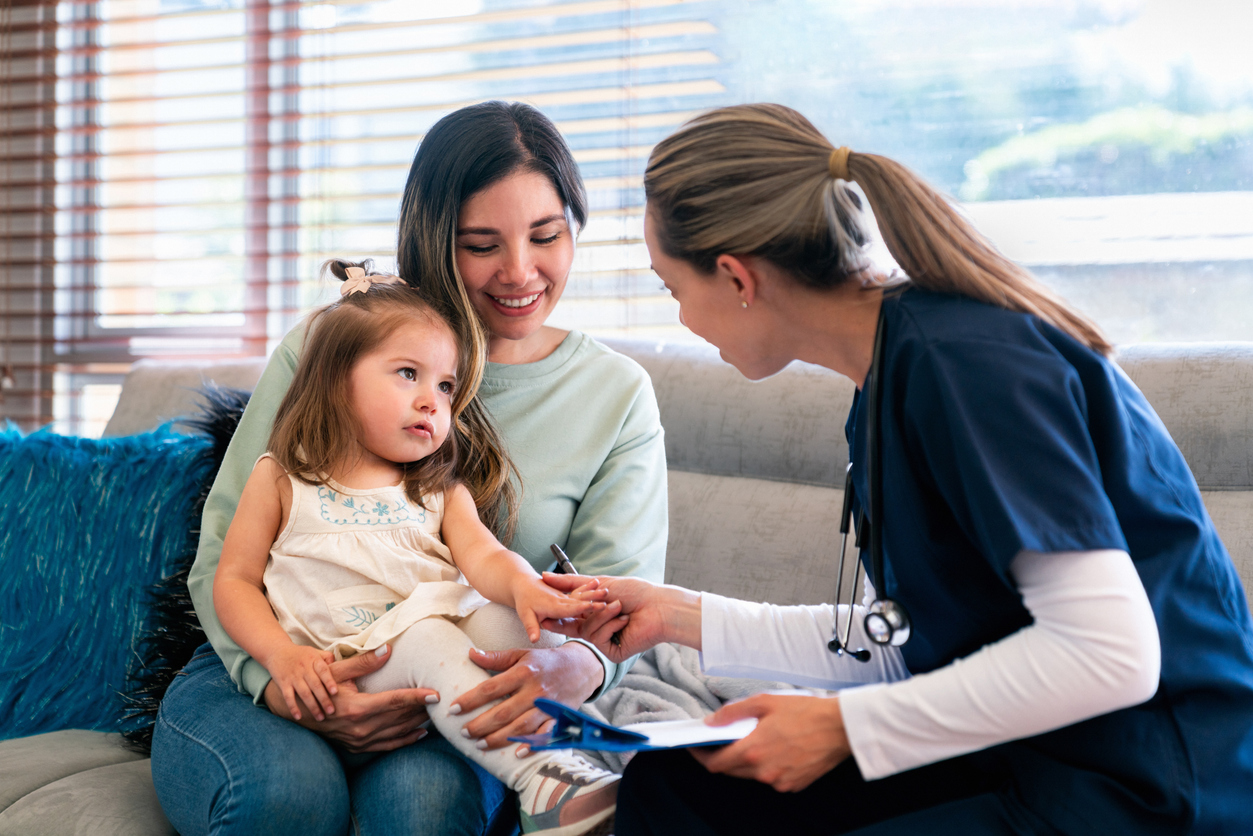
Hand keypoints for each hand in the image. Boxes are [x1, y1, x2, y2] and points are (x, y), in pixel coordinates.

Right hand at [263, 645, 437, 753]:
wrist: (301, 713)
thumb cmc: (320, 687)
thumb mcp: (336, 671)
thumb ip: (363, 662)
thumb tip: (387, 649)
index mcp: (357, 708)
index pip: (395, 702)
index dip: (417, 697)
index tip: (435, 693)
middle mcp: (361, 728)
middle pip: (400, 718)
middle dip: (423, 709)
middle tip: (444, 700)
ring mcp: (360, 740)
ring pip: (397, 732)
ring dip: (418, 723)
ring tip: (436, 713)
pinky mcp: (359, 747)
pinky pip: (388, 746)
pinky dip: (406, 740)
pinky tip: (421, 733)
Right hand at [266, 644, 338, 720]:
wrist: (277, 651)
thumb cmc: (301, 654)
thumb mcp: (315, 652)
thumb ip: (327, 659)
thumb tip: (340, 668)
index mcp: (314, 660)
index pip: (323, 671)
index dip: (329, 681)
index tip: (335, 692)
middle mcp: (304, 668)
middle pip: (315, 685)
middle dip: (323, 699)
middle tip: (331, 712)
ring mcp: (293, 676)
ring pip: (303, 693)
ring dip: (312, 706)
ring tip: (320, 717)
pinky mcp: (283, 683)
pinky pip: (288, 697)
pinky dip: (293, 707)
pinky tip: (299, 717)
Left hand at [451, 642, 603, 754]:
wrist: (582, 667)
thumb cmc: (546, 661)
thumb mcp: (522, 654)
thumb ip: (496, 657)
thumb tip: (470, 654)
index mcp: (524, 672)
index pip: (491, 687)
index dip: (471, 699)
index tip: (453, 708)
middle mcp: (535, 690)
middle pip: (503, 712)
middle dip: (481, 724)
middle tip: (463, 732)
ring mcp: (548, 706)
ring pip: (520, 726)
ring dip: (499, 738)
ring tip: (480, 745)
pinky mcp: (559, 718)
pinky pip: (545, 735)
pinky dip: (532, 745)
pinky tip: (517, 753)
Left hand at [511, 576, 604, 642]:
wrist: (523, 583)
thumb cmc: (524, 600)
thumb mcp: (525, 614)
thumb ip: (532, 626)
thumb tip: (533, 639)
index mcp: (554, 606)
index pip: (571, 608)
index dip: (582, 607)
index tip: (594, 606)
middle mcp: (561, 599)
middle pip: (580, 600)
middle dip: (594, 600)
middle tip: (607, 597)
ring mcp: (565, 596)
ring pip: (581, 594)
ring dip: (594, 592)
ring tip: (606, 589)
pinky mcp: (566, 594)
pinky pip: (579, 590)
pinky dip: (589, 586)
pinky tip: (597, 583)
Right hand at [542, 573, 695, 662]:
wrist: (658, 606)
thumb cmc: (634, 592)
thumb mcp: (599, 582)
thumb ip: (570, 582)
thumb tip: (544, 576)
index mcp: (593, 614)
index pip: (569, 615)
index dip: (557, 611)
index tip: (542, 607)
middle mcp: (597, 628)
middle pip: (573, 625)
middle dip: (571, 615)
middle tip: (560, 610)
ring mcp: (604, 641)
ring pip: (586, 630)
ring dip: (602, 615)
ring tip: (618, 605)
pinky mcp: (612, 651)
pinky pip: (598, 639)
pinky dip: (610, 625)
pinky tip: (624, 620)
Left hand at [689, 694, 849, 791]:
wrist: (841, 727)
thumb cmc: (805, 711)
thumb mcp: (764, 702)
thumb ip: (733, 712)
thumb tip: (711, 722)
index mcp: (753, 751)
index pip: (715, 764)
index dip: (701, 756)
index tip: (695, 747)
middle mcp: (763, 772)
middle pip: (731, 771)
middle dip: (722, 756)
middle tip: (722, 740)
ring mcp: (779, 781)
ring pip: (750, 775)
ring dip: (745, 761)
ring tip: (753, 739)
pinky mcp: (793, 785)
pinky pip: (770, 778)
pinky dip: (765, 766)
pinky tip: (774, 748)